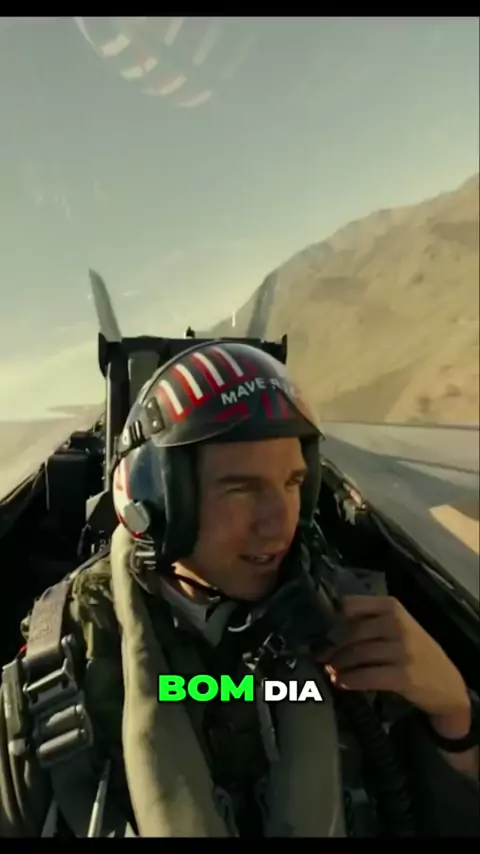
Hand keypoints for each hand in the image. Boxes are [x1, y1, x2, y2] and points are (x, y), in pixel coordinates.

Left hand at [317, 595, 469, 718]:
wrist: (448, 684)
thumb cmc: (417, 652)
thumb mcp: (400, 627)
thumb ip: (371, 622)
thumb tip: (330, 631)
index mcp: (393, 607)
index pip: (352, 604)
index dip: (335, 619)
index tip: (325, 631)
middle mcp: (397, 624)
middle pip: (352, 633)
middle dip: (334, 647)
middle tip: (322, 657)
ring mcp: (402, 650)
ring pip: (357, 655)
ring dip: (339, 665)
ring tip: (331, 671)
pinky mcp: (403, 676)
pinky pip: (366, 676)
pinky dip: (349, 680)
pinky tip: (342, 683)